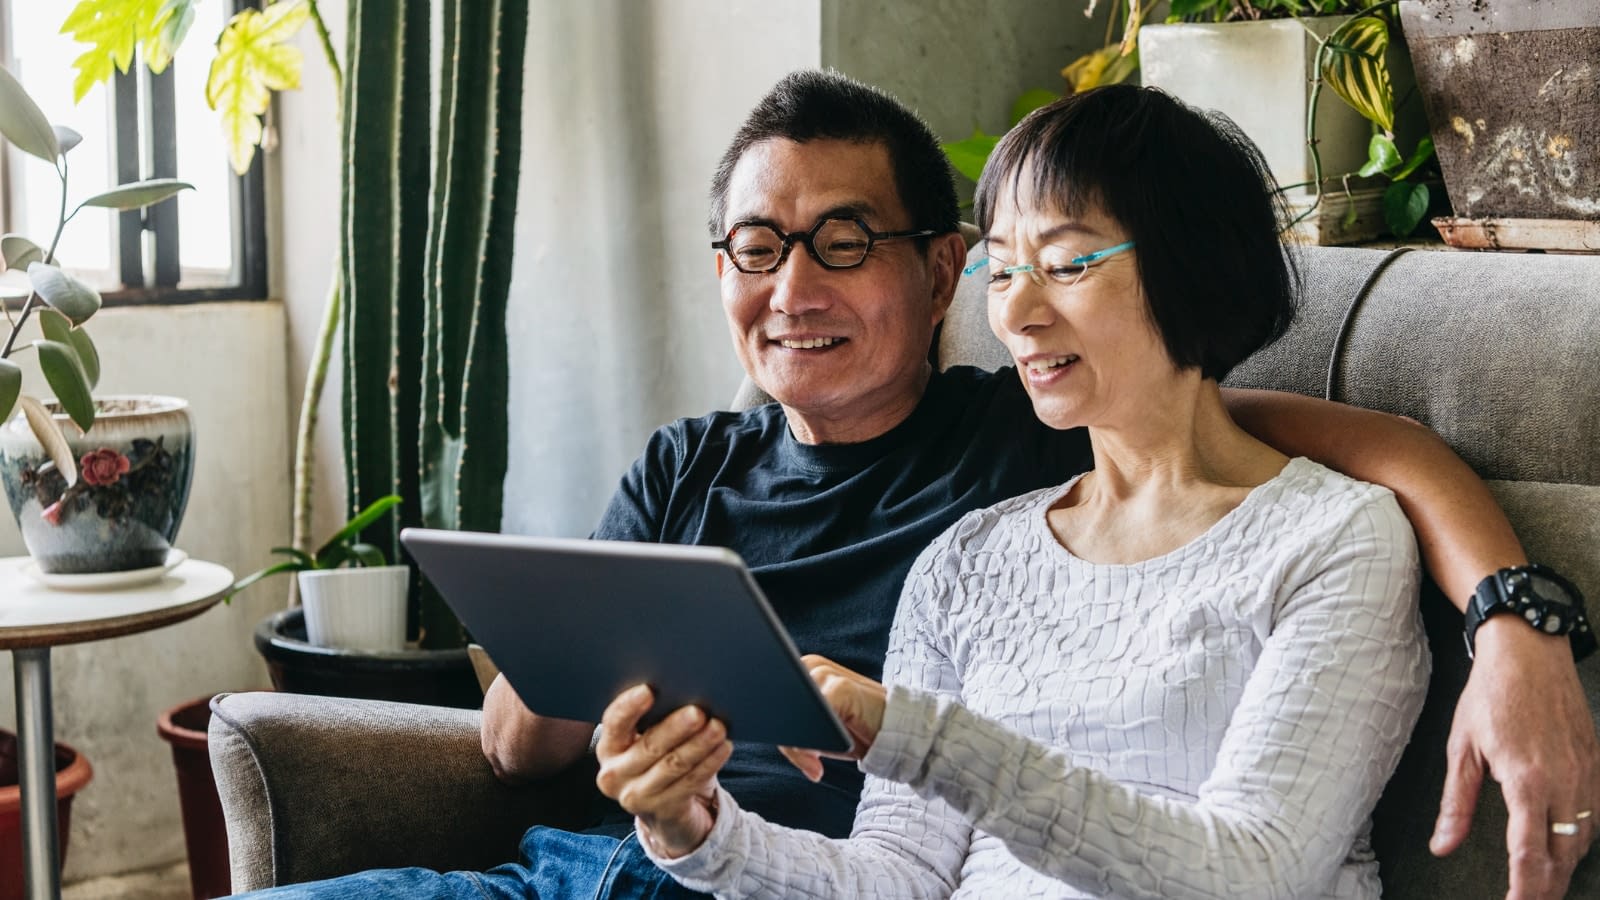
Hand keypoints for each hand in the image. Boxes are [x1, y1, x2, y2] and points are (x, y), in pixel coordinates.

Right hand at [594, 684, 732, 859]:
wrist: (664, 810)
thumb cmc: (656, 761)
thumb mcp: (645, 742)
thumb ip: (652, 721)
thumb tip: (683, 694)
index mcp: (608, 748)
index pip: (615, 722)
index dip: (630, 706)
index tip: (649, 690)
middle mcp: (615, 775)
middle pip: (649, 746)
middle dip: (676, 727)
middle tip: (698, 712)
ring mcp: (636, 797)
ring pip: (673, 764)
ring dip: (699, 744)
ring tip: (718, 728)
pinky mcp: (662, 811)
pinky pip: (690, 782)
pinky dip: (710, 762)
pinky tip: (723, 748)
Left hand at [779, 654, 887, 781]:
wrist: (898, 732)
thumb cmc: (855, 732)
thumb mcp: (819, 731)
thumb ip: (793, 727)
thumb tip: (766, 733)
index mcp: (802, 670)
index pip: (771, 698)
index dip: (772, 726)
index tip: (780, 747)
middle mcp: (811, 666)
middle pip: (777, 706)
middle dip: (784, 738)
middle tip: (807, 763)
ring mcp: (825, 675)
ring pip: (791, 714)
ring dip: (797, 747)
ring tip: (814, 765)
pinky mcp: (839, 689)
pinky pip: (811, 721)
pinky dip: (809, 746)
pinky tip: (819, 763)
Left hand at [1432, 618, 1599, 899]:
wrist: (1529, 652)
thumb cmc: (1490, 695)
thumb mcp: (1461, 748)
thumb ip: (1456, 803)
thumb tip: (1442, 845)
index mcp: (1526, 780)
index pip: (1530, 853)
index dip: (1525, 888)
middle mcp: (1564, 782)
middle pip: (1563, 855)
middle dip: (1547, 885)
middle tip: (1528, 899)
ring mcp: (1587, 773)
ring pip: (1584, 838)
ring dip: (1566, 864)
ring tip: (1545, 882)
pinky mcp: (1597, 764)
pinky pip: (1597, 814)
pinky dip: (1582, 836)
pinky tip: (1567, 843)